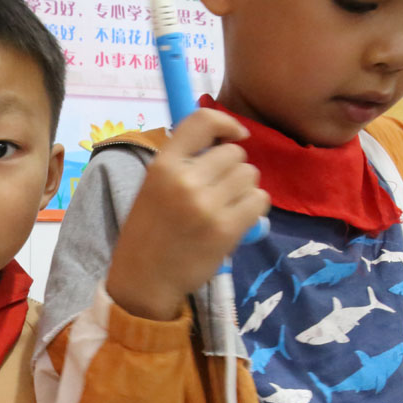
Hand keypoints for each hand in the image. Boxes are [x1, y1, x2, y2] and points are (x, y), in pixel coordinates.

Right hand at [107, 108, 268, 319]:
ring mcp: (206, 205)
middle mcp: (184, 181)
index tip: (235, 135)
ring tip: (226, 207)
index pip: (202, 121)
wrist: (143, 280)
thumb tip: (228, 142)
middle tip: (220, 190)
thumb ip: (183, 164)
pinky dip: (253, 208)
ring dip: (244, 189)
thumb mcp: (153, 188)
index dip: (226, 123)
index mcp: (162, 166)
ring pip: (250, 176)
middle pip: (234, 153)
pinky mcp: (226, 229)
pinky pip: (258, 201)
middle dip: (233, 169)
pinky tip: (237, 220)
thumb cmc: (149, 233)